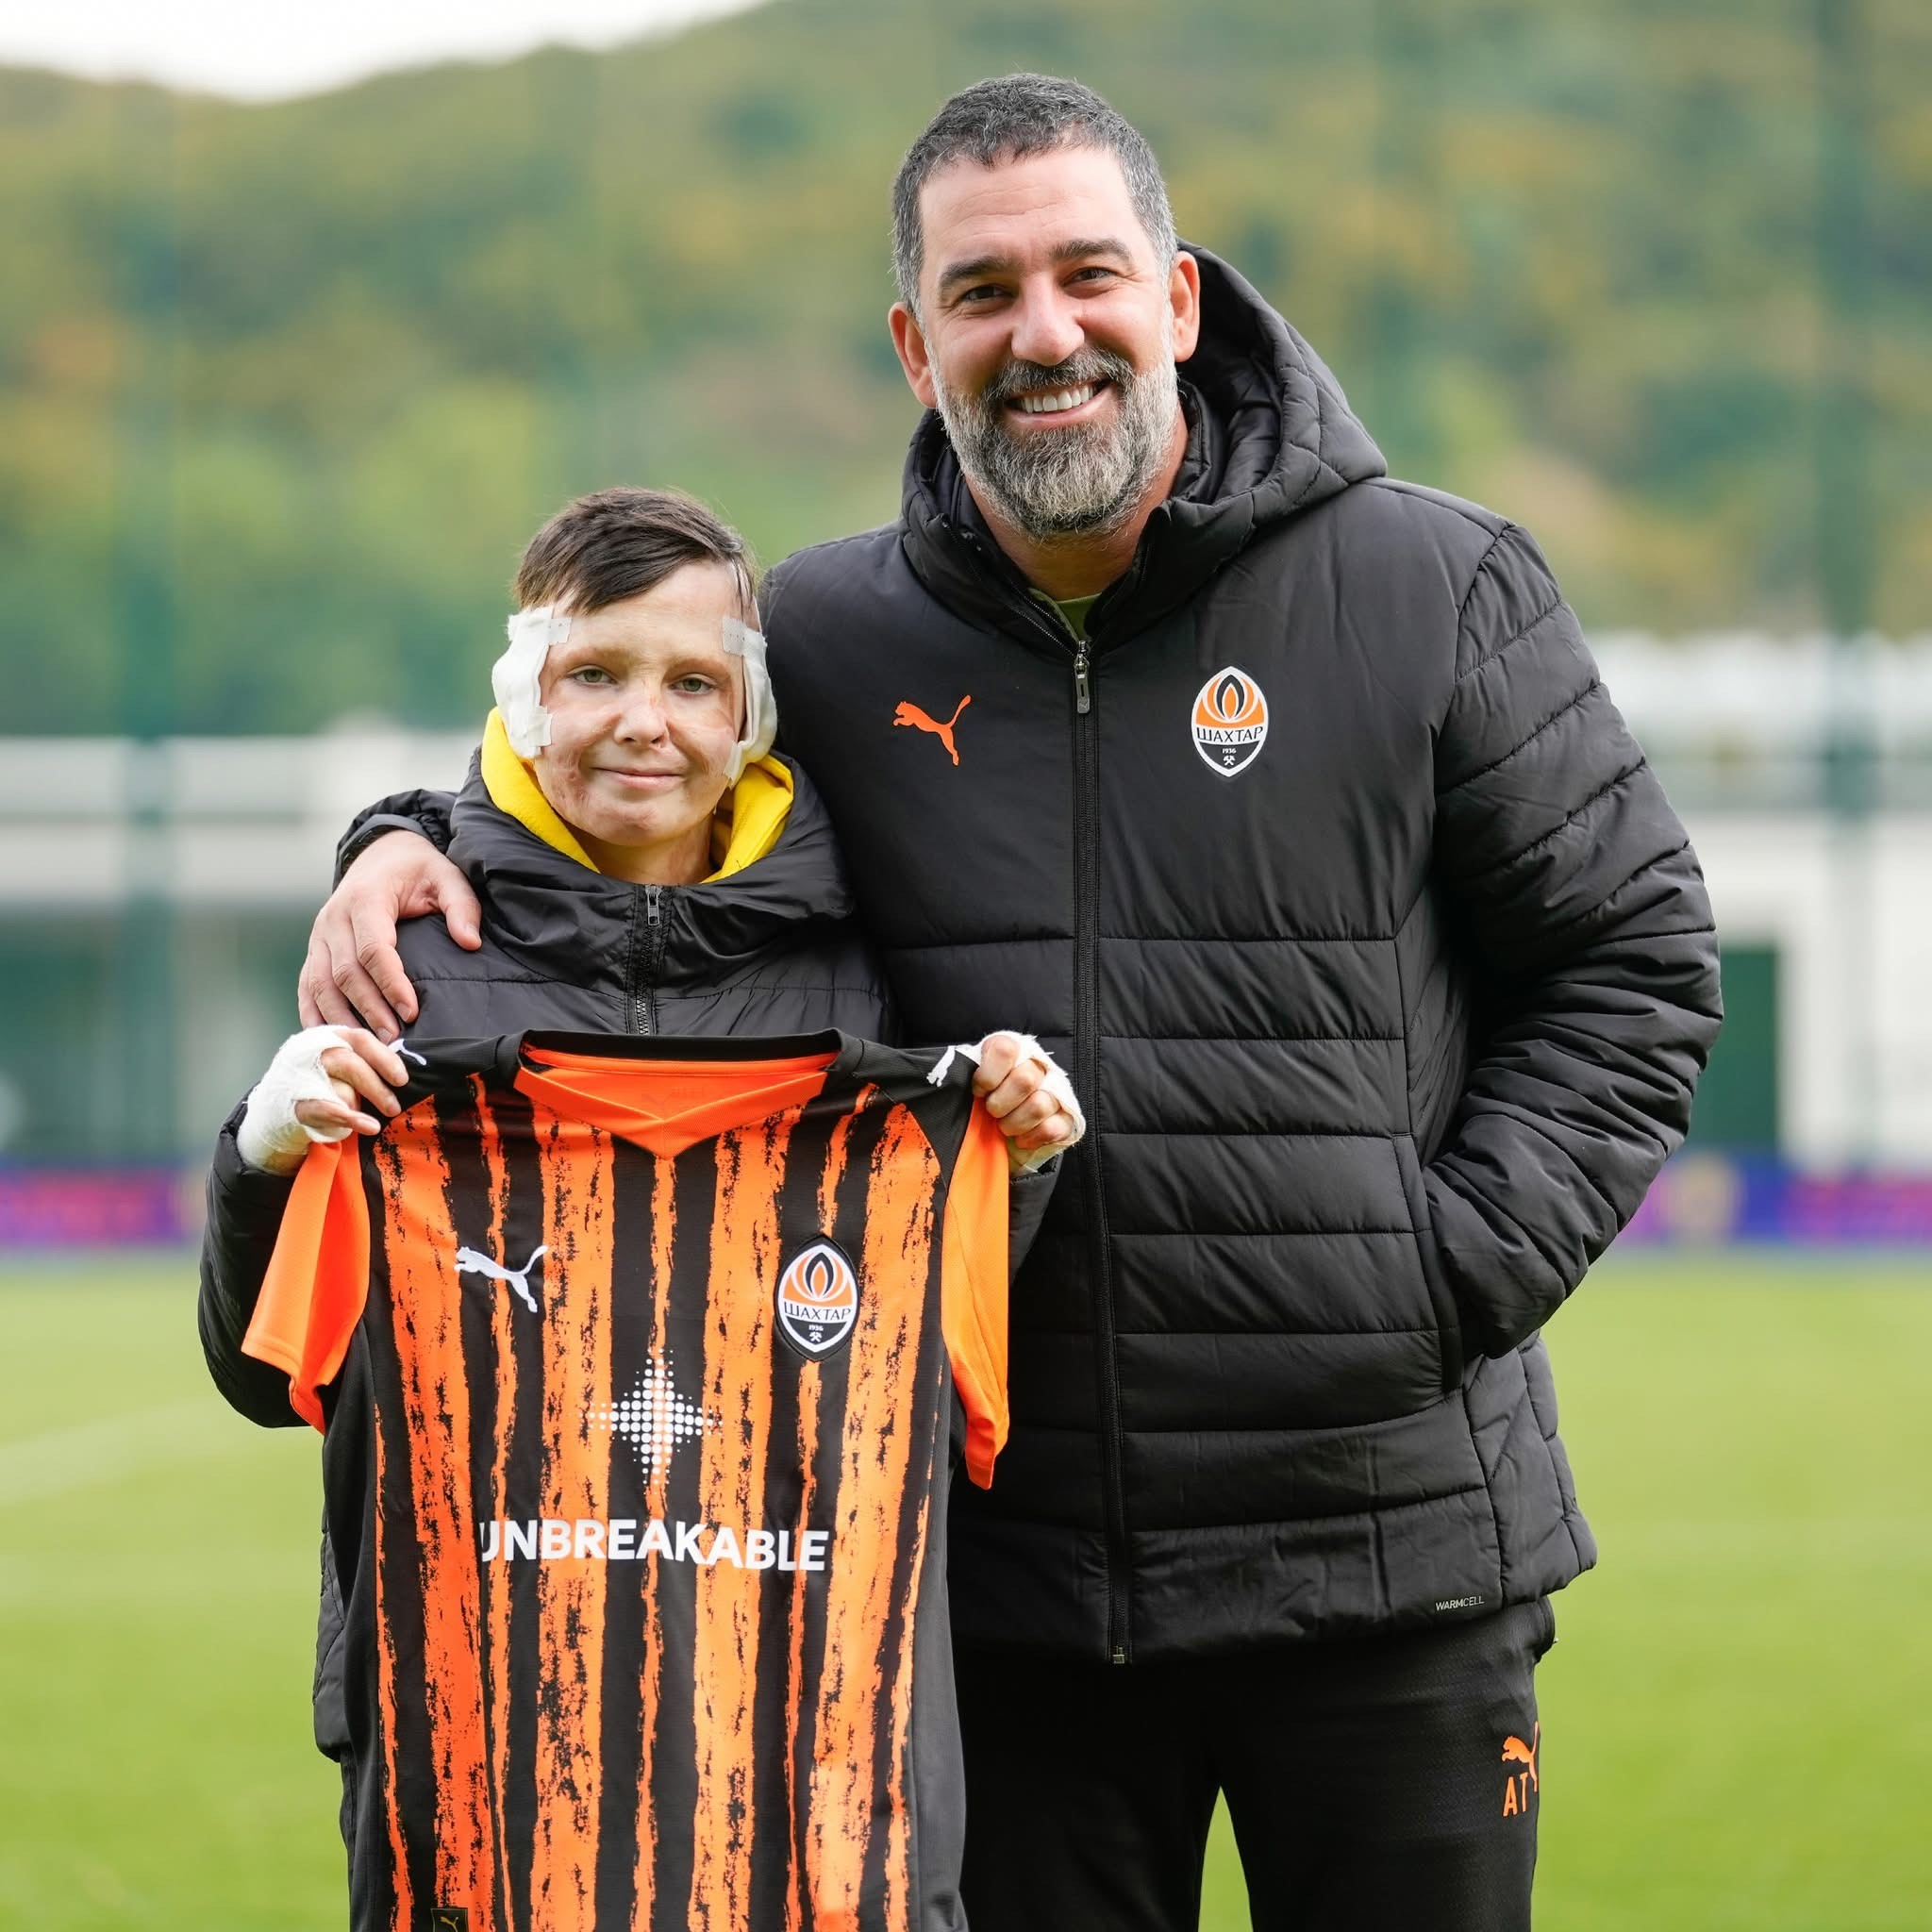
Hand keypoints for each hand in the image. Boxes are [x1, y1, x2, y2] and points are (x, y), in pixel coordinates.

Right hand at [238, 1027, 409, 1174]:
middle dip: (376, 1087)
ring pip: (338, 1088)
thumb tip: (404, 1072)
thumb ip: (367, 1061)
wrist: (282, 1106)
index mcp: (331, 1037)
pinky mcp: (295, 1103)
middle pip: (350, 1064)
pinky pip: (326, 1109)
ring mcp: (301, 1076)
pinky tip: (368, 1126)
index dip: (384, 1057)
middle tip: (394, 1106)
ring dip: (360, 1103)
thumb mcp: (345, 1065)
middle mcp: (314, 1052)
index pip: (360, 1039)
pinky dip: (350, 1118)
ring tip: (378, 1120)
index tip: (402, 1078)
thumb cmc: (326, 1083)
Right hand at [297, 831, 480, 1039]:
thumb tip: (470, 942)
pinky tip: (330, 1039)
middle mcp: (333, 919)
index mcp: (365, 899)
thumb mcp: (446, 876)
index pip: (373, 949)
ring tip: (367, 1047)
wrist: (381, 854)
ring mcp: (319, 936)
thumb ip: (461, 906)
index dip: (391, 983)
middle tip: (393, 1040)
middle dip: (369, 1009)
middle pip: (345, 973)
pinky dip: (314, 1014)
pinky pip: (307, 986)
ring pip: (320, 984)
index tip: (412, 1011)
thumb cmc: (417, 870)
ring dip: (341, 1018)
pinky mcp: (315, 950)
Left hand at [972, 1032, 1084, 1172]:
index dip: (988, 1074)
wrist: (1001, 1127)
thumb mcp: (970, 1083)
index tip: (978, 1090)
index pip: (1006, 1049)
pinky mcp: (1067, 1118)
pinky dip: (1030, 1138)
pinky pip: (1052, 1128)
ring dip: (1014, 1123)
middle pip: (1025, 1079)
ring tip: (1004, 1127)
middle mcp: (1039, 1065)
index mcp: (1013, 1050)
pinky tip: (1019, 1139)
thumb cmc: (983, 1100)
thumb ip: (965, 1076)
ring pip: (1039, 1105)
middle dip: (1000, 1104)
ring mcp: (1057, 1091)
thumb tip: (953, 1083)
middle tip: (991, 1113)